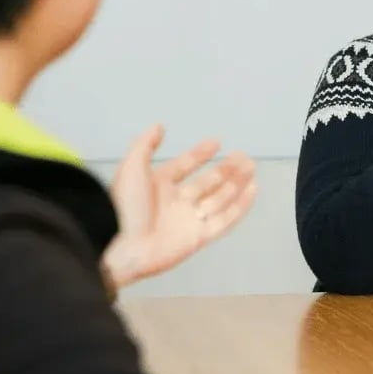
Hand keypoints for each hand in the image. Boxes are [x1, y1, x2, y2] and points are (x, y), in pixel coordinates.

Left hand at [102, 124, 256, 287]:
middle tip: (244, 156)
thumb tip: (159, 126)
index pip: (184, 166)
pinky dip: (240, 206)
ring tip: (251, 167)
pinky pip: (225, 220)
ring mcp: (189, 220)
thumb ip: (144, 145)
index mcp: (158, 185)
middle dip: (226, 169)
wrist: (120, 247)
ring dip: (236, 183)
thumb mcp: (131, 169)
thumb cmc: (125, 207)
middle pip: (207, 182)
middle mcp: (176, 201)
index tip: (217, 142)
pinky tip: (252, 190)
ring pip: (219, 198)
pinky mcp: (199, 237)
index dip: (200, 154)